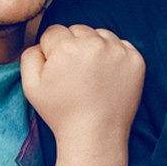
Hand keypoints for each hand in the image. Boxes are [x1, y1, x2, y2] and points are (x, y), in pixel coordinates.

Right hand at [21, 25, 144, 149]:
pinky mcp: (136, 60)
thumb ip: (30, 55)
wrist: (95, 135)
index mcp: (66, 46)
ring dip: (95, 47)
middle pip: (78, 30)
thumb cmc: (61, 112)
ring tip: (92, 75)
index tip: (59, 71)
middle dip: (74, 46)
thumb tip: (43, 44)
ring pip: (100, 34)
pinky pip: (121, 45)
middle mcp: (94, 43)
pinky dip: (115, 56)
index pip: (54, 32)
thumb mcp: (31, 86)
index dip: (52, 51)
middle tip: (76, 74)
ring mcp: (118, 51)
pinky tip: (108, 76)